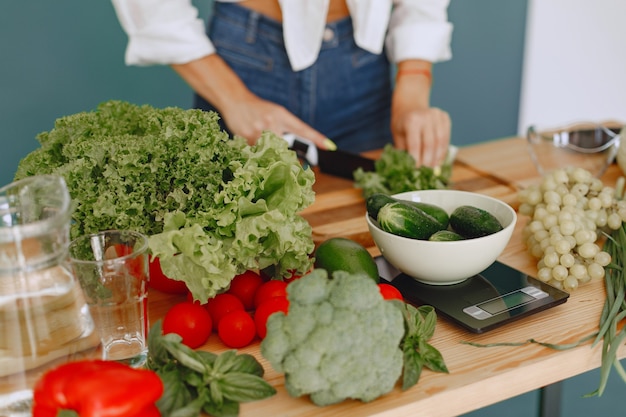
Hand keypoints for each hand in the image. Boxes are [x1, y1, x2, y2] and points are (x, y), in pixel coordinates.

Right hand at [171, 55, 332, 149]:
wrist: (235, 100)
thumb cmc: (258, 108)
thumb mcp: (276, 113)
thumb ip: (286, 128)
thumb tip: (296, 149)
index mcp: (282, 115)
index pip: (302, 128)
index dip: (316, 138)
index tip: (329, 146)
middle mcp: (272, 122)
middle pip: (286, 146)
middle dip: (289, 157)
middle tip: (293, 166)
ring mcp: (258, 130)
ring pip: (270, 151)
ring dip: (271, 156)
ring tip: (266, 152)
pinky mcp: (245, 137)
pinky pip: (256, 152)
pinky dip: (258, 154)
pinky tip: (255, 148)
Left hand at [391, 106, 450, 167]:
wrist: (410, 106)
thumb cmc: (402, 124)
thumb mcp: (398, 136)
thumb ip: (403, 151)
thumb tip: (408, 169)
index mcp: (412, 120)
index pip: (415, 144)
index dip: (416, 160)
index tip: (416, 171)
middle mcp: (426, 115)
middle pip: (430, 144)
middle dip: (428, 161)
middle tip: (426, 173)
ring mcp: (437, 115)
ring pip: (441, 141)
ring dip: (437, 157)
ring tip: (433, 168)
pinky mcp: (445, 117)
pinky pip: (446, 137)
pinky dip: (443, 150)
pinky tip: (438, 160)